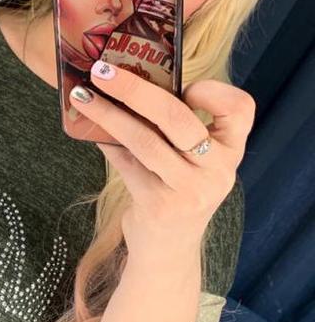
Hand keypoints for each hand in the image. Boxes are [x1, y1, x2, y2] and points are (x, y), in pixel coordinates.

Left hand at [71, 59, 254, 248]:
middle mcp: (217, 171)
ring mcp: (190, 190)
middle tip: (102, 70)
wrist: (167, 251)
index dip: (214, 90)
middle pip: (178, 118)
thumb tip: (126, 79)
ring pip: (144, 140)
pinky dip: (105, 142)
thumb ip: (175, 128)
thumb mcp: (190, 161)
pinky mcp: (159, 205)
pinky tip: (87, 128)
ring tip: (81, 96)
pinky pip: (126, 163)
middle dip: (135, 89)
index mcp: (230, 151)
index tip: (185, 86)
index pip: (241, 108)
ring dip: (107, 114)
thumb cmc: (176, 192)